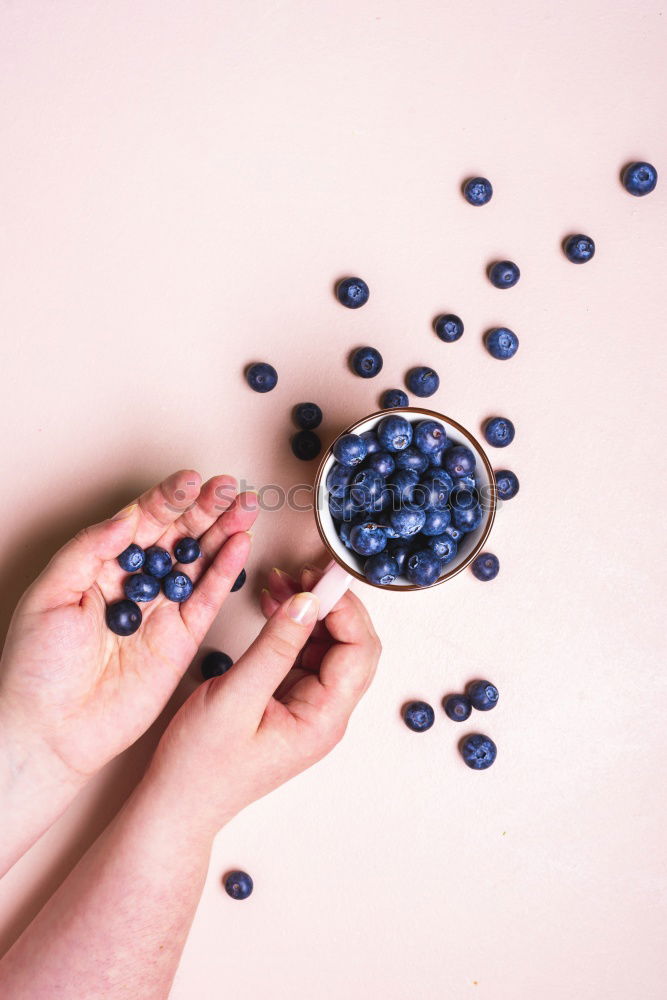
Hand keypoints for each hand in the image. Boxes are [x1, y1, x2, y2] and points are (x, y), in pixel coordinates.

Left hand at [0, 470, 257, 783]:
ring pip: (198, 562)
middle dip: (204, 509)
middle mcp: (134, 585)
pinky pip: (208, 600)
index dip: (167, 499)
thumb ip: (87, 550)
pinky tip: (240, 544)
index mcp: (99, 568)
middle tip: (229, 487)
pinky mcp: (181, 641)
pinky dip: (226, 572)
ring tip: (246, 506)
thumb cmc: (35, 669)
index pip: (140, 522)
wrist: (50, 732)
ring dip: (223, 532)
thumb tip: (124, 517)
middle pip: (176, 537)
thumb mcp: (48, 597)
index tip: (190, 480)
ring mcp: (160, 612)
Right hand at [145, 566, 380, 835]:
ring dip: (309, 612)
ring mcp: (309, 709)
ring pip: (328, 647)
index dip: (344, 609)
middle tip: (300, 574)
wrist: (177, 804)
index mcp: (323, 719)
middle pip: (352, 646)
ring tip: (280, 584)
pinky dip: (292, 627)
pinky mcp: (289, 703)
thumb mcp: (235, 697)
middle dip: (330, 605)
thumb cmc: (200, 764)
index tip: (319, 577)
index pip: (359, 651)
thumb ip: (275, 647)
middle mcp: (325, 715)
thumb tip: (308, 602)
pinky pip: (304, 656)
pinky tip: (272, 608)